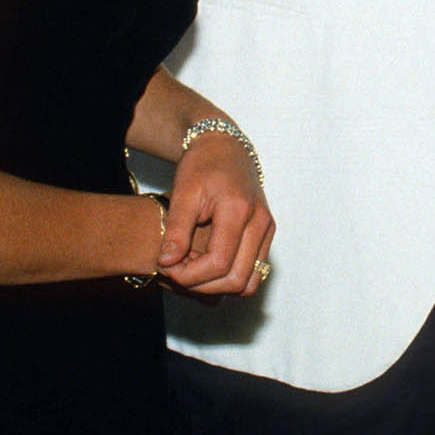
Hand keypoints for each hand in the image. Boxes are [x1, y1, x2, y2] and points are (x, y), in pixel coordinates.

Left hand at [157, 130, 274, 295]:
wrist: (225, 147)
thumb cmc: (203, 164)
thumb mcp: (183, 193)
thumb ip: (176, 230)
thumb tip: (166, 263)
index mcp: (240, 210)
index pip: (219, 263)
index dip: (189, 275)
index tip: (166, 266)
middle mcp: (261, 223)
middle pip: (237, 280)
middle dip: (202, 285)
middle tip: (176, 271)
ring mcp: (268, 230)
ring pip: (249, 283)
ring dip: (218, 286)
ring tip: (192, 269)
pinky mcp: (266, 235)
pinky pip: (252, 272)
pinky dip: (229, 277)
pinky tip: (206, 263)